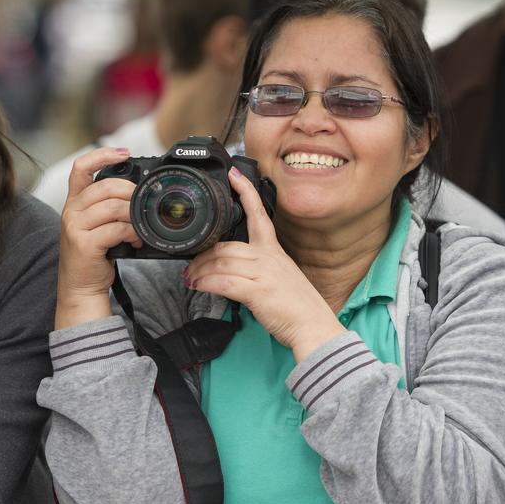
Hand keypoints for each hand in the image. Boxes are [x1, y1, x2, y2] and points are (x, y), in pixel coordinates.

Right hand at [54, 147, 141, 328]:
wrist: (80, 287)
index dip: (102, 155)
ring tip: (140, 228)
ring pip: (113, 207)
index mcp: (75, 202)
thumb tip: (139, 192)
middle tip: (143, 205)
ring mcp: (75, 227)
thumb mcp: (97, 225)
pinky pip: (115, 229)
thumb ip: (110, 206)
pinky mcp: (84, 244)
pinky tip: (135, 240)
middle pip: (106, 186)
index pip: (81, 168)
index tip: (124, 153)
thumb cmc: (94, 255)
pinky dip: (131, 233)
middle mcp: (71, 211)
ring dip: (134, 216)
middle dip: (131, 192)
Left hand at [184, 167, 343, 361]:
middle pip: (226, 246)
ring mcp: (263, 273)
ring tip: (190, 279)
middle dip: (202, 256)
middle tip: (190, 267)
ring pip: (221, 262)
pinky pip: (223, 282)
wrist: (314, 326)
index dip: (245, 193)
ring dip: (199, 271)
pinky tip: (198, 286)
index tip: (233, 177)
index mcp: (274, 251)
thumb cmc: (298, 306)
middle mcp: (268, 257)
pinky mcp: (257, 291)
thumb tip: (233, 271)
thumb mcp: (280, 278)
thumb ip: (258, 269)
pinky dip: (206, 283)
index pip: (259, 215)